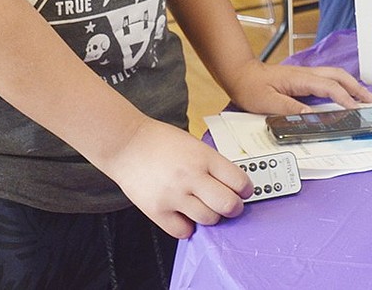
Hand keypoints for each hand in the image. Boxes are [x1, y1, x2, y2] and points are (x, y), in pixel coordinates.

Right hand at [101, 119, 252, 238]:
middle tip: (229, 205)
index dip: (245, 189)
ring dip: (211, 216)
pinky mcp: (157, 211)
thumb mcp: (193, 144)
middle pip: (228, 205)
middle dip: (233, 207)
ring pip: (209, 219)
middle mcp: (191, 177)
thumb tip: (231, 185)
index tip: (243, 191)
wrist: (125, 143)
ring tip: (203, 207)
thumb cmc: (159, 141)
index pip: (239, 181)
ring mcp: (174, 196)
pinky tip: (184, 215)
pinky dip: (187, 226)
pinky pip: (183, 231)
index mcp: (203, 157)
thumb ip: (211, 164)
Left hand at [224, 60, 371, 115]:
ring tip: (363, 97)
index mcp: (300, 79)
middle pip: (338, 76)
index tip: (356, 109)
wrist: (240, 75)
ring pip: (334, 75)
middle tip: (371, 100)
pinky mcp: (302, 79)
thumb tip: (311, 117)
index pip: (329, 87)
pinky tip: (344, 93)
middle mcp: (305, 74)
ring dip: (350, 84)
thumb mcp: (268, 103)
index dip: (344, 98)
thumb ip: (290, 110)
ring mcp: (305, 75)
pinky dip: (340, 85)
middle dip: (356, 87)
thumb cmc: (251, 88)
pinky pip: (327, 79)